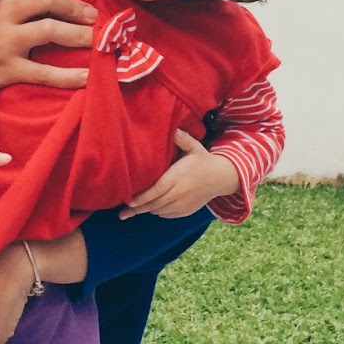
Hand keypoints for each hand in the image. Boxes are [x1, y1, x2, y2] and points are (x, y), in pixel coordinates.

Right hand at [0, 0, 97, 96]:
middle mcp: (3, 13)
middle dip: (75, 6)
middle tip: (93, 16)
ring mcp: (5, 41)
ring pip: (50, 30)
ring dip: (80, 36)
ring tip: (96, 41)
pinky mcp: (7, 69)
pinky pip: (45, 72)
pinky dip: (70, 76)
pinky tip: (87, 76)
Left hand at [119, 130, 239, 219]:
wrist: (221, 178)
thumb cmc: (203, 160)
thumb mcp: (194, 147)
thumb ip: (182, 138)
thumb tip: (173, 128)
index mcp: (177, 178)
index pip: (155, 191)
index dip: (141, 198)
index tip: (128, 202)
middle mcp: (178, 194)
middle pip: (153, 204)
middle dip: (137, 209)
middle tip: (122, 213)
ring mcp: (182, 205)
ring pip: (159, 211)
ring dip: (147, 209)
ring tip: (132, 210)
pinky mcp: (185, 211)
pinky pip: (167, 215)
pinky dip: (158, 212)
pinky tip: (151, 207)